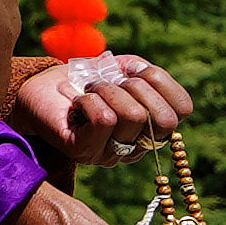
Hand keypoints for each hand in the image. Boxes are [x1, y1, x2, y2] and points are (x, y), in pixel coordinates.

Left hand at [5, 51, 195, 172]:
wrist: (42, 87)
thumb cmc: (86, 79)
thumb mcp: (125, 70)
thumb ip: (149, 75)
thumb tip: (148, 78)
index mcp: (152, 128)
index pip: (182, 109)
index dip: (160, 81)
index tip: (133, 72)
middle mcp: (137, 148)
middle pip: (164, 119)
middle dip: (138, 87)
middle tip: (112, 82)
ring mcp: (111, 154)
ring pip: (133, 116)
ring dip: (108, 90)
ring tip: (91, 90)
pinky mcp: (84, 152)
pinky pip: (104, 120)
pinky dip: (90, 99)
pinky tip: (78, 101)